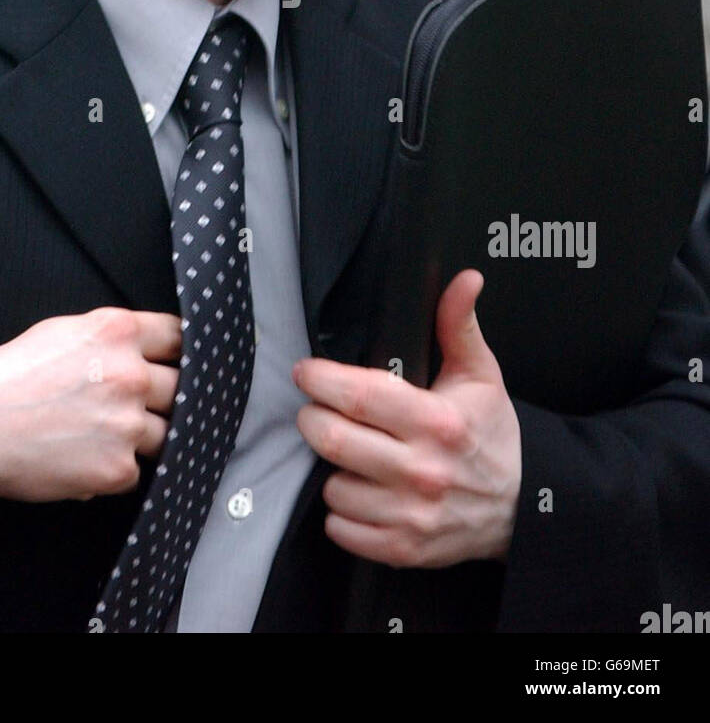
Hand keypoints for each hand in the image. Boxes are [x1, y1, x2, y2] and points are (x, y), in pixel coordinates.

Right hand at [0, 307, 180, 501]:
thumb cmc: (9, 377)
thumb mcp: (64, 330)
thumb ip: (113, 337)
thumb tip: (146, 350)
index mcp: (117, 332)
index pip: (179, 337)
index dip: (178, 352)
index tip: (178, 364)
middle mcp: (130, 375)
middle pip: (181, 387)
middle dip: (164, 397)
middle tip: (136, 404)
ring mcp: (126, 424)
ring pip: (165, 432)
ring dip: (141, 436)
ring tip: (103, 434)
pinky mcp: (116, 469)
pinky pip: (137, 470)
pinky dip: (116, 469)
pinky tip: (86, 458)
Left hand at [292, 270, 520, 567]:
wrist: (523, 507)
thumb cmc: (492, 434)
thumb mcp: (480, 374)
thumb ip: (459, 324)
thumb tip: (464, 279)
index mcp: (437, 421)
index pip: (359, 395)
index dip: (321, 379)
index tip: (307, 372)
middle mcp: (422, 470)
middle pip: (332, 439)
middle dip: (313, 418)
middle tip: (317, 409)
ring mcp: (411, 514)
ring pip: (333, 486)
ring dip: (332, 467)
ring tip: (351, 454)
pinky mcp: (404, 549)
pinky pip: (342, 529)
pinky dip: (342, 511)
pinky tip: (360, 491)